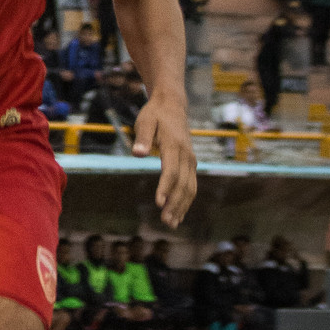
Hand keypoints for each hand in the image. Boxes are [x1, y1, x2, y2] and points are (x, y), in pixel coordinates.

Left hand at [132, 92, 196, 227]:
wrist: (172, 105)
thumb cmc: (154, 114)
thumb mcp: (145, 122)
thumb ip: (142, 138)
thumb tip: (138, 153)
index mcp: (174, 146)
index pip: (171, 171)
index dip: (165, 188)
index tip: (159, 203)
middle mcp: (186, 155)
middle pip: (183, 183)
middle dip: (175, 204)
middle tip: (165, 222)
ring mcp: (191, 160)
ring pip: (190, 187)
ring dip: (182, 206)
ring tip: (172, 223)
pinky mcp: (190, 163)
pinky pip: (191, 185)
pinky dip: (186, 200)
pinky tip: (178, 213)